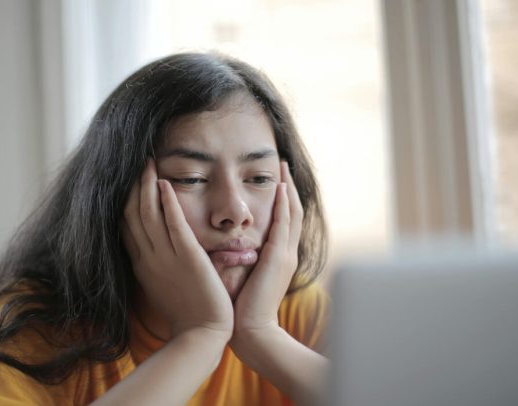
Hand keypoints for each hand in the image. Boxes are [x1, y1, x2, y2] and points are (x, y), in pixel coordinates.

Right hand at [122, 159, 233, 339]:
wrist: (201, 335)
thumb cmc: (186, 314)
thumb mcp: (162, 286)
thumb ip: (155, 266)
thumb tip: (152, 251)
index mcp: (142, 265)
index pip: (126, 227)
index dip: (125, 202)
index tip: (127, 183)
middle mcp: (148, 258)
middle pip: (132, 215)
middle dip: (133, 186)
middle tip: (137, 163)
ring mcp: (166, 257)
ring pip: (148, 214)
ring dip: (147, 186)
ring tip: (148, 163)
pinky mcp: (188, 257)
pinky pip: (173, 223)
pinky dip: (167, 202)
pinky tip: (165, 183)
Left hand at [231, 161, 302, 335]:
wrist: (252, 331)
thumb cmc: (241, 308)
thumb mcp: (243, 276)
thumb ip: (240, 258)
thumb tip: (225, 246)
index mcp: (277, 257)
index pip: (282, 220)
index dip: (280, 199)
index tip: (274, 179)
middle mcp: (286, 252)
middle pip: (292, 211)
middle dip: (287, 186)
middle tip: (282, 164)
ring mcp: (285, 254)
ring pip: (292, 213)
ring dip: (288, 188)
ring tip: (283, 168)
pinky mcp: (279, 258)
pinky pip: (284, 224)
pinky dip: (284, 204)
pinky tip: (281, 187)